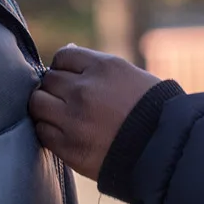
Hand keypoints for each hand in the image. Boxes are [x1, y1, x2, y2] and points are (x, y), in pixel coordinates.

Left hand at [29, 45, 158, 179]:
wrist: (165, 151)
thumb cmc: (153, 110)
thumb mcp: (131, 75)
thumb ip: (97, 66)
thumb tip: (69, 52)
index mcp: (103, 68)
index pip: (63, 56)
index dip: (64, 67)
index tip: (71, 78)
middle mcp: (84, 90)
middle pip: (48, 80)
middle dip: (55, 88)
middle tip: (67, 99)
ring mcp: (74, 119)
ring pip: (38, 103)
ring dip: (46, 107)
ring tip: (61, 115)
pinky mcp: (69, 147)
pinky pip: (42, 131)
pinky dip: (48, 129)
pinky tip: (63, 132)